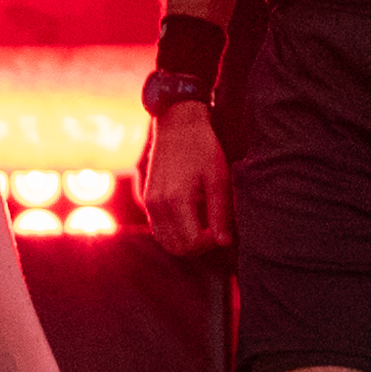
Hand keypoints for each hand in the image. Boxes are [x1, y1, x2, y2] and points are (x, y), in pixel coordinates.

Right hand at [137, 97, 227, 258]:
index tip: (223, 231)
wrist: (177, 123)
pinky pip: (158, 229)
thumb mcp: (218, 179)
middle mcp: (156, 205)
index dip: (210, 244)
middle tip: (215, 231)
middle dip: (198, 247)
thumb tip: (224, 243)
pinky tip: (192, 218)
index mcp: (175, 200)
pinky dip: (174, 233)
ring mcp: (148, 202)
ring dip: (185, 242)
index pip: (191, 244)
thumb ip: (220, 214)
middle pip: (176, 248)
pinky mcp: (147, 199)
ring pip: (165, 241)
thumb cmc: (203, 148)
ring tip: (205, 225)